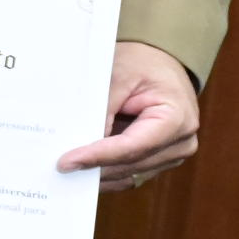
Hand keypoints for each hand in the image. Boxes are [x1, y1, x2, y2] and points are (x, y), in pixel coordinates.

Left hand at [58, 41, 200, 190]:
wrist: (160, 64)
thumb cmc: (142, 64)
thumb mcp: (120, 75)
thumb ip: (104, 108)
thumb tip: (83, 140)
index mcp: (177, 118)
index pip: (133, 146)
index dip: (98, 156)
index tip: (67, 162)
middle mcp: (180, 142)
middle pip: (130, 164)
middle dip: (93, 167)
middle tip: (58, 168)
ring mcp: (172, 154)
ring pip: (128, 174)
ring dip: (97, 173)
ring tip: (66, 170)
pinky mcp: (159, 159)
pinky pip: (129, 173)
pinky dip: (105, 171)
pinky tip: (81, 169)